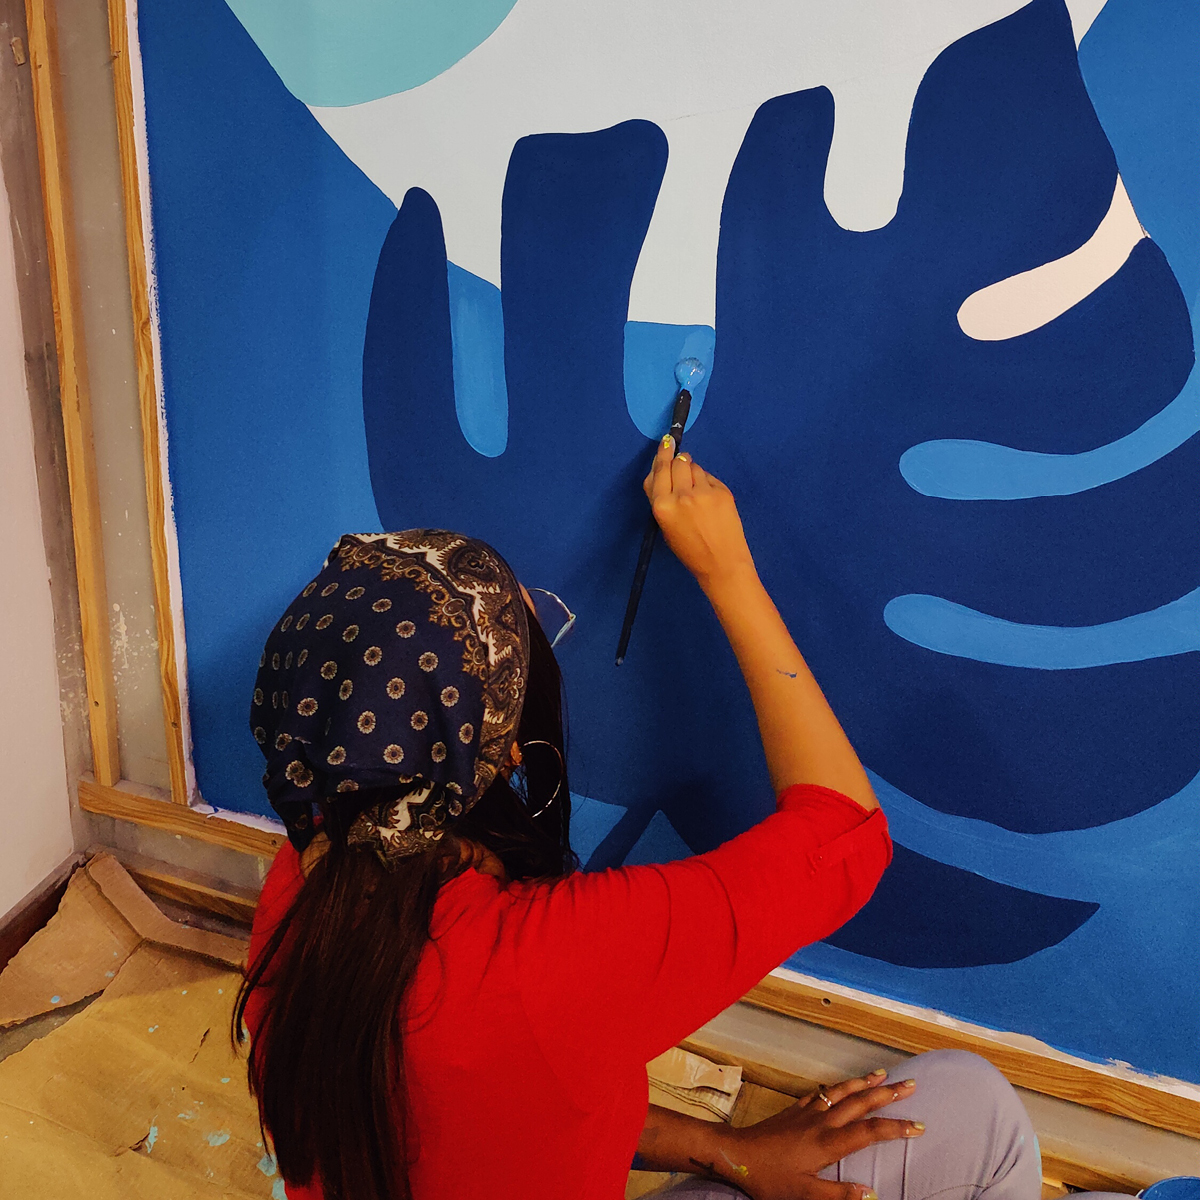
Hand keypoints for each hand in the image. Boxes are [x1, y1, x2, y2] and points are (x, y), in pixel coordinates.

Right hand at [643, 436, 755, 591]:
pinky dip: (707, 482)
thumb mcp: (665, 527)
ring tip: (697, 489)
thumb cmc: (690, 550)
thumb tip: (661, 473)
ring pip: (694, 466)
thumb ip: (660, 499)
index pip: (658, 471)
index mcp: (662, 507)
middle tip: (682, 466)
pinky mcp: (722, 491)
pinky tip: (709, 499)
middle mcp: (681, 495)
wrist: (722, 562)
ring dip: (692, 471)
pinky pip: (709, 476)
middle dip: (678, 461)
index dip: (661, 454)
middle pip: (677, 463)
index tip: (665, 443)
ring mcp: (703, 492)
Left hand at [714, 1070, 923, 1199]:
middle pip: (861, 1103)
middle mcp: (822, 1121)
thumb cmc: (770, 1179)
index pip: (870, 1132)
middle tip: (911, 1085)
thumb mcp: (805, 1195)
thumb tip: (872, 1193)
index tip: (919, 1126)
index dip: (897, 1127)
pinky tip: (842, 1086)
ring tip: (884, 1074)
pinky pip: (822, 1093)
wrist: (737, 1154)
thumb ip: (840, 1195)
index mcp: (828, 1143)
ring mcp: (808, 1111)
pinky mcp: (795, 1109)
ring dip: (864, 1082)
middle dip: (888, 1094)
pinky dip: (838, 1087)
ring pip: (842, 1091)